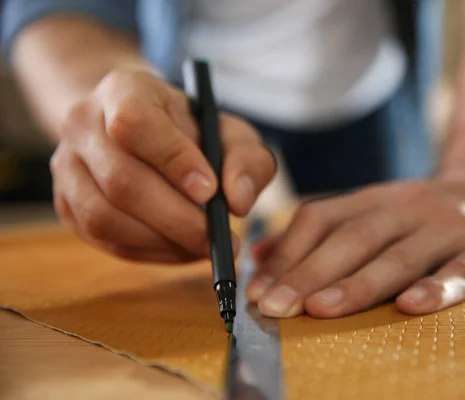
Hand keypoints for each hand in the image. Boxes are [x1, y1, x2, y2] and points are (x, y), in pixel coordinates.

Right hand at [51, 69, 275, 262]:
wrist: (143, 134)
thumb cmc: (193, 133)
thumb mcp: (230, 133)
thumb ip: (246, 159)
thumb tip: (238, 201)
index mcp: (124, 90)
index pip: (135, 123)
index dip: (173, 161)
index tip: (209, 191)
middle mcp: (83, 124)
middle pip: (120, 180)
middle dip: (176, 218)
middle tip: (216, 238)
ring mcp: (67, 166)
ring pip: (103, 217)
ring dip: (161, 241)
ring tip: (201, 244)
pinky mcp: (67, 204)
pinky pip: (103, 240)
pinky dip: (148, 252)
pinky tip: (179, 246)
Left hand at [246, 178, 464, 317]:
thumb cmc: (425, 216)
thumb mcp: (372, 211)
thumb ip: (320, 232)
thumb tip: (259, 256)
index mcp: (374, 199)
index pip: (320, 219)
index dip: (286, 254)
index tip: (256, 290)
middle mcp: (407, 208)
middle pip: (352, 239)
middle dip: (309, 273)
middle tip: (274, 306)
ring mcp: (449, 227)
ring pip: (399, 256)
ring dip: (358, 284)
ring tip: (321, 309)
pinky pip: (463, 270)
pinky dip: (439, 288)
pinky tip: (412, 308)